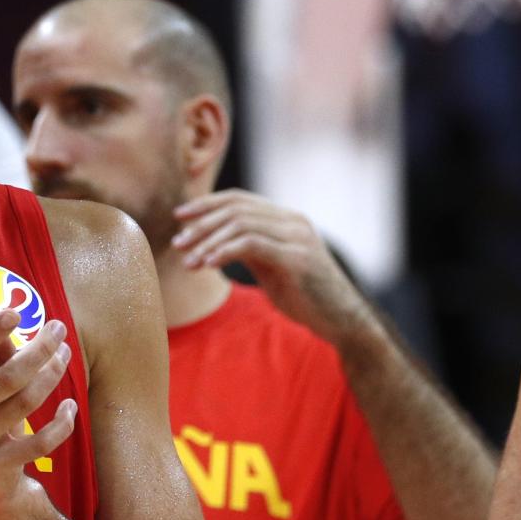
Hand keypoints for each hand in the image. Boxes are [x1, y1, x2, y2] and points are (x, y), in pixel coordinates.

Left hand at [172, 189, 375, 342]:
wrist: (342, 320)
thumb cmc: (305, 296)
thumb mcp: (273, 266)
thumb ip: (250, 248)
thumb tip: (214, 241)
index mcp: (287, 218)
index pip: (240, 199)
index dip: (207, 204)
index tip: (179, 216)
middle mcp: (293, 221)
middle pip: (236, 209)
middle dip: (201, 224)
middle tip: (178, 243)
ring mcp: (297, 237)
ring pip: (240, 224)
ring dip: (208, 241)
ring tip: (188, 260)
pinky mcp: (297, 258)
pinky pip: (251, 245)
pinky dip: (224, 251)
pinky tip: (207, 264)